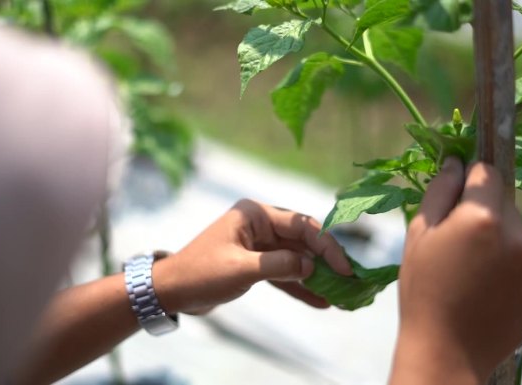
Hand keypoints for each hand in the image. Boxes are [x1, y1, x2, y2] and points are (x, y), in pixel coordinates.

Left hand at [152, 199, 352, 314]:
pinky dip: (300, 287)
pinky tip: (320, 301)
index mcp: (255, 214)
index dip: (326, 246)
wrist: (170, 292)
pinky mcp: (255, 264)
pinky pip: (284, 273)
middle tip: (351, 281)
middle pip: (302, 241)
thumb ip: (280, 265)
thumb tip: (311, 266)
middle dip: (325, 262)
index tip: (344, 268)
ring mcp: (258, 244)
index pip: (301, 226)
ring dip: (316, 277)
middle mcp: (260, 224)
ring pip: (296, 259)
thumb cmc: (201, 274)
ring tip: (341, 295)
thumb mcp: (242, 269)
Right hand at [390, 158, 521, 383]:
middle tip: (459, 245)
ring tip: (475, 271)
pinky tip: (491, 286)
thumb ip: (440, 192)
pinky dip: (514, 265)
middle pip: (503, 203)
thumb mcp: (418, 235)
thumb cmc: (423, 289)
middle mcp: (518, 234)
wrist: (447, 349)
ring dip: (501, 240)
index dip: (470, 181)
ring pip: (518, 231)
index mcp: (482, 217)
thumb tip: (455, 162)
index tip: (457, 198)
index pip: (487, 173)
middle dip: (484, 213)